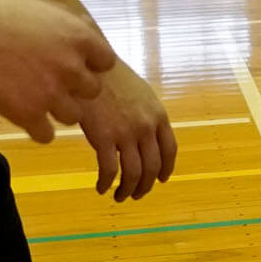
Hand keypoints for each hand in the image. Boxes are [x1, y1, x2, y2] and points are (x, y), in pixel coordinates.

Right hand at [0, 0, 115, 141]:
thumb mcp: (41, 2)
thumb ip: (69, 19)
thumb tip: (86, 28)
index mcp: (79, 38)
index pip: (105, 63)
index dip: (89, 65)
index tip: (71, 65)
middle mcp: (71, 67)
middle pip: (92, 91)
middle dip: (74, 88)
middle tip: (51, 82)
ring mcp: (51, 93)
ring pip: (73, 116)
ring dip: (58, 110)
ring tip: (36, 100)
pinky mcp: (28, 114)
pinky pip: (46, 135)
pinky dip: (37, 129)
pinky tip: (24, 116)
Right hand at [72, 65, 177, 201]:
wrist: (90, 65)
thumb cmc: (110, 75)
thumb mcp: (140, 92)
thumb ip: (146, 114)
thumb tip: (147, 133)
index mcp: (158, 116)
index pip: (169, 151)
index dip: (166, 169)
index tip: (160, 180)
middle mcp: (146, 127)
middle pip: (152, 167)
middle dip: (145, 186)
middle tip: (136, 195)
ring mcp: (126, 134)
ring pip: (133, 174)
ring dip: (128, 191)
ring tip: (120, 196)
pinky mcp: (104, 138)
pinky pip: (110, 171)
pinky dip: (107, 184)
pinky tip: (101, 188)